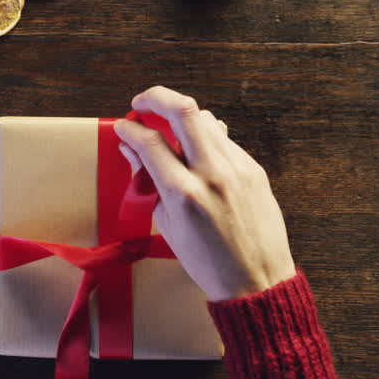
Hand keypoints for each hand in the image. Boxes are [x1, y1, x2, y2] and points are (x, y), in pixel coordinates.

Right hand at [116, 86, 295, 301]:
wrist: (256, 281)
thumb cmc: (208, 262)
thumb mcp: (167, 226)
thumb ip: (150, 184)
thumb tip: (134, 152)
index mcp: (184, 194)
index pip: (149, 142)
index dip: (129, 128)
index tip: (122, 126)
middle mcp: (212, 174)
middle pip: (184, 110)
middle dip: (156, 97)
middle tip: (141, 103)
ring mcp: (238, 168)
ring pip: (207, 120)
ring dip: (183, 118)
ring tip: (170, 131)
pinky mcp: (254, 169)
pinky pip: (225, 141)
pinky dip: (206, 140)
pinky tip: (198, 156)